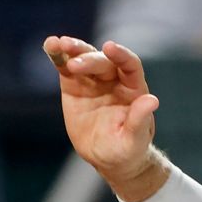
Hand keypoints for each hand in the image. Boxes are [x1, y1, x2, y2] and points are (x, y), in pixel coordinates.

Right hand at [43, 35, 162, 194]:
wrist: (107, 158)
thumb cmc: (127, 150)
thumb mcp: (134, 140)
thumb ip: (140, 120)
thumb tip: (152, 100)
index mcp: (133, 89)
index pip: (130, 65)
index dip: (121, 55)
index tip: (109, 47)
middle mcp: (114, 79)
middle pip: (103, 61)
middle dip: (89, 60)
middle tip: (74, 65)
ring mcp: (93, 80)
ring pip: (83, 57)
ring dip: (71, 49)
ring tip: (57, 44)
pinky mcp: (74, 85)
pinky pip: (65, 67)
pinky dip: (58, 56)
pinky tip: (50, 45)